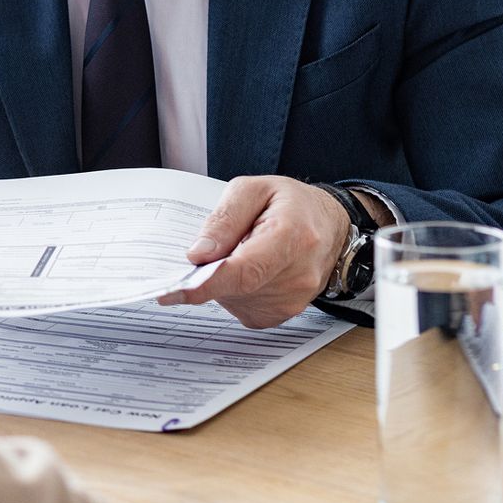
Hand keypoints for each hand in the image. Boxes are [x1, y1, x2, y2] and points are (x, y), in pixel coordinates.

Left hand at [156, 175, 348, 328]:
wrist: (330, 225)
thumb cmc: (291, 203)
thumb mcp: (252, 189)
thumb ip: (224, 219)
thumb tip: (198, 255)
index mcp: (292, 236)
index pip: (243, 272)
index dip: (204, 285)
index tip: (171, 292)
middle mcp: (298, 275)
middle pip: (233, 287)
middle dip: (210, 271)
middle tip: (213, 247)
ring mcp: (294, 299)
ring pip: (234, 299)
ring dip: (224, 280)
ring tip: (242, 251)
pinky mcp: (285, 313)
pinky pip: (243, 307)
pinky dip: (234, 291)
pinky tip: (248, 269)